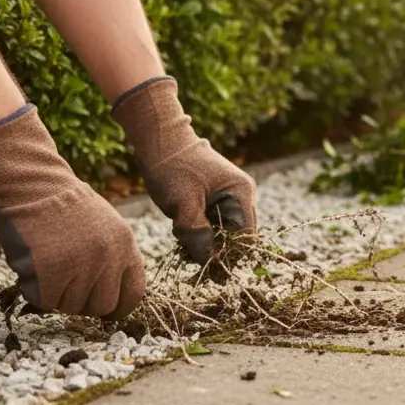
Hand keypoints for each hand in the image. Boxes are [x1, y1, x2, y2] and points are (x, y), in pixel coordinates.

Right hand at [0, 105, 146, 319]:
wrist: (31, 184)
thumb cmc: (64, 206)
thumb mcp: (105, 226)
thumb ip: (114, 259)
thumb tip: (113, 301)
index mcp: (125, 245)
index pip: (133, 295)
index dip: (116, 307)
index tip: (103, 308)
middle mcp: (107, 259)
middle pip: (100, 307)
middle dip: (82, 302)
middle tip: (66, 282)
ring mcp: (79, 267)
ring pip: (69, 307)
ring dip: (56, 293)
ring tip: (48, 261)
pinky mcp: (49, 275)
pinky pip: (44, 302)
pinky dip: (34, 289)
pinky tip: (33, 263)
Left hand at [111, 76, 258, 266]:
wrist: (158, 140)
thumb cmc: (172, 168)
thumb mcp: (183, 204)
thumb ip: (198, 235)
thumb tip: (210, 262)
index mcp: (241, 194)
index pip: (245, 238)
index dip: (227, 255)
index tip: (204, 264)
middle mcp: (241, 196)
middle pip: (236, 237)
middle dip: (212, 248)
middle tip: (186, 250)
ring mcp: (229, 197)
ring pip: (222, 233)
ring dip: (202, 240)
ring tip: (180, 233)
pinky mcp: (215, 199)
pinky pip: (213, 224)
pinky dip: (197, 231)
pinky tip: (180, 228)